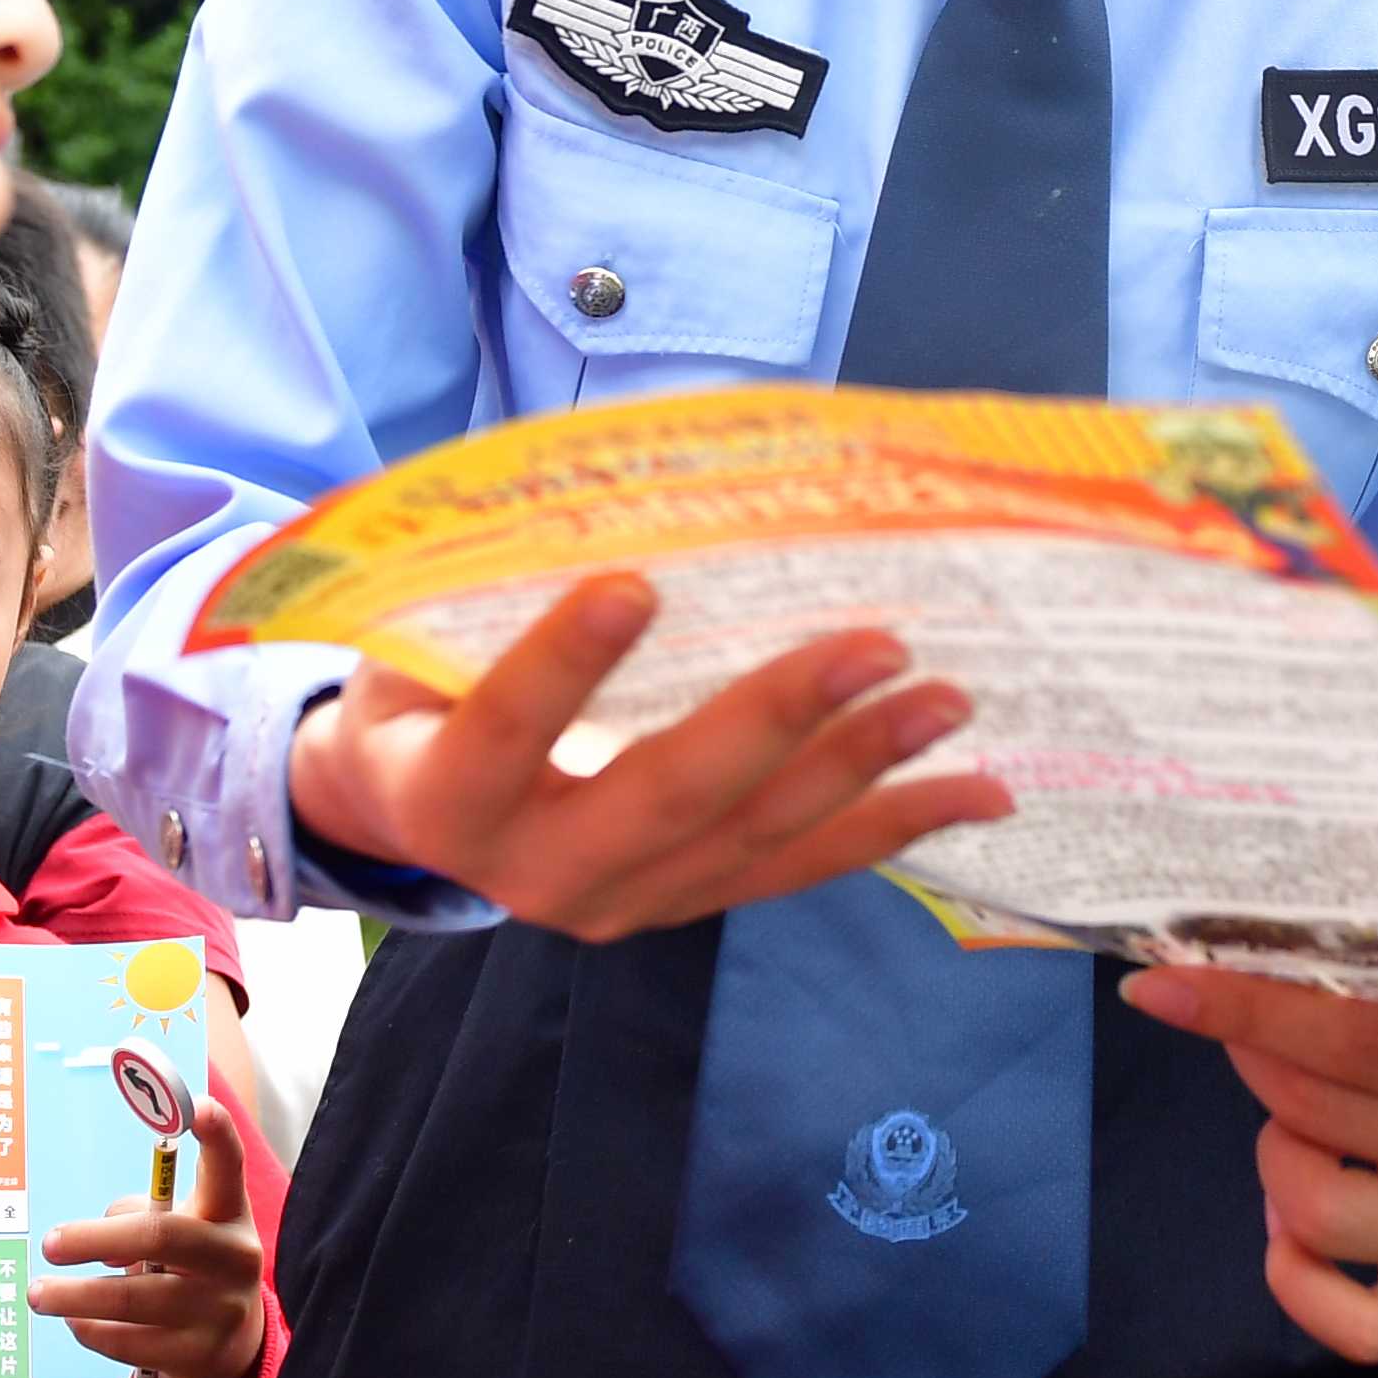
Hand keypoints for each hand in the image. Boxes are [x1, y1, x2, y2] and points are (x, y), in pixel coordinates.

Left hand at [30, 1093, 264, 1377]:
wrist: (232, 1345)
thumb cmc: (191, 1266)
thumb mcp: (184, 1230)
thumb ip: (139, 1218)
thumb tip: (97, 1245)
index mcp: (229, 1212)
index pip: (227, 1166)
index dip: (216, 1135)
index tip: (198, 1106)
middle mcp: (233, 1257)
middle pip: (160, 1236)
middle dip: (94, 1239)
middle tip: (50, 1244)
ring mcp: (218, 1310)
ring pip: (132, 1299)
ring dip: (74, 1296)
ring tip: (38, 1294)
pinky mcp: (196, 1354)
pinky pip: (127, 1341)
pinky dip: (90, 1329)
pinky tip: (75, 1320)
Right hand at [283, 575, 1010, 936]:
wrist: (403, 805)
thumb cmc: (419, 687)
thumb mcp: (415, 635)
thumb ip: (495, 585)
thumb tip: (625, 471)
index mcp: (446, 797)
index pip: (506, 732)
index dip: (564, 666)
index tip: (631, 582)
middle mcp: (532, 873)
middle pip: (664, 796)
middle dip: (775, 719)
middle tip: (874, 646)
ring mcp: (618, 903)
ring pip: (751, 839)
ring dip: (860, 768)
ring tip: (946, 702)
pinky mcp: (682, 906)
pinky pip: (795, 869)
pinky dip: (890, 827)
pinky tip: (974, 793)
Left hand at [1122, 970, 1377, 1361]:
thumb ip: (1363, 972)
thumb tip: (1223, 958)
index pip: (1369, 1039)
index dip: (1253, 1010)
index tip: (1162, 987)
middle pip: (1329, 1117)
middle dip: (1259, 1064)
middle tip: (1249, 1035)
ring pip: (1324, 1216)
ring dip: (1277, 1156)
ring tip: (1294, 1125)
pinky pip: (1357, 1328)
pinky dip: (1296, 1277)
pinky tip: (1289, 1222)